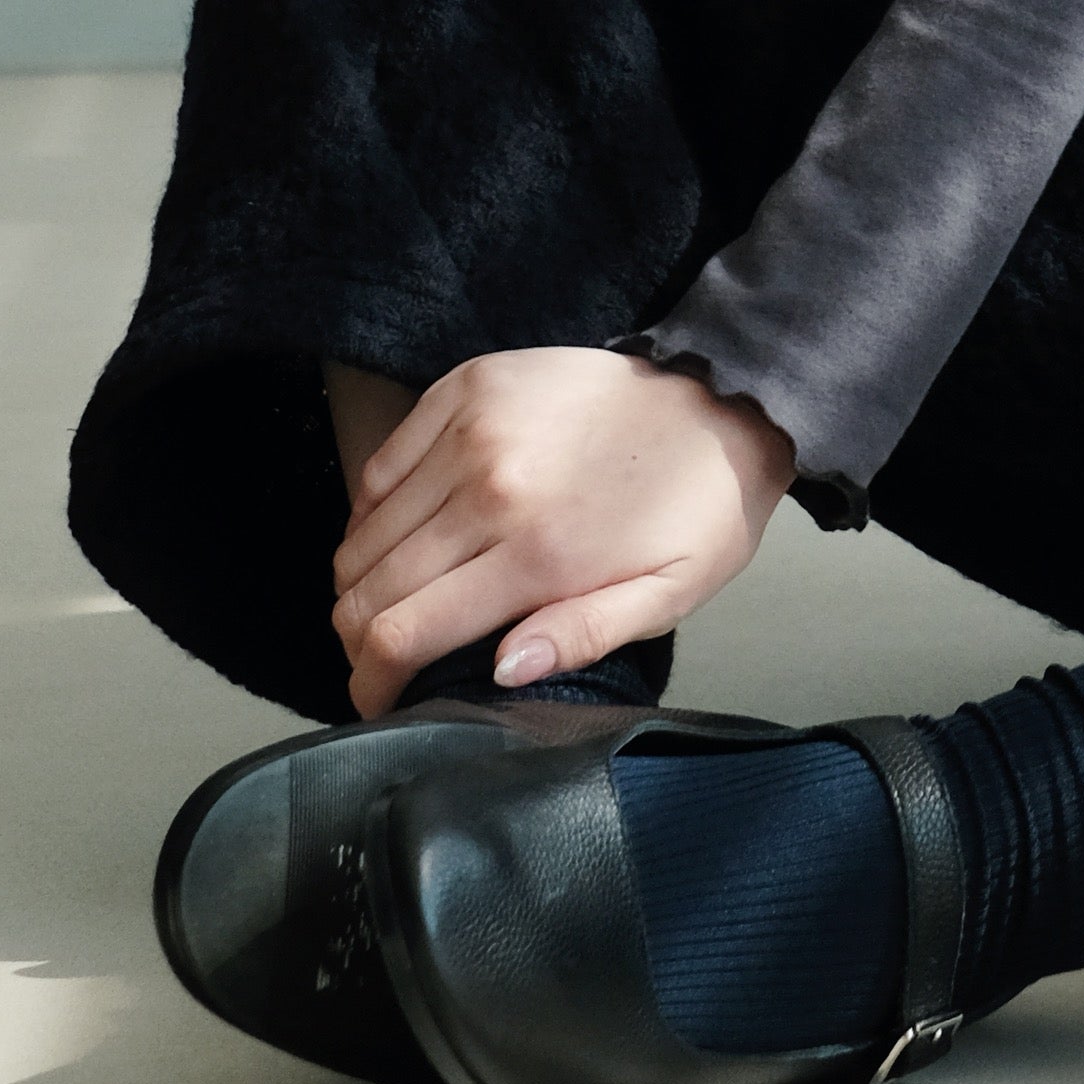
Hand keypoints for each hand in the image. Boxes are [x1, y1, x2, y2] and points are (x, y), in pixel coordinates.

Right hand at [332, 346, 792, 713]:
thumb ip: (581, 638)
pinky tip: (401, 534)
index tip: (378, 699)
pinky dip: (373, 511)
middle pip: (367, 587)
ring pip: (364, 530)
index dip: (371, 682)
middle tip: (383, 654)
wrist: (724, 396)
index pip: (400, 634)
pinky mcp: (468, 384)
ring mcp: (473, 428)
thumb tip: (502, 671)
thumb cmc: (695, 509)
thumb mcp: (666, 596)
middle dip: (359, 638)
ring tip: (394, 599)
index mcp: (537, 552)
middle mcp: (491, 486)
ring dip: (364, 578)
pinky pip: (381, 465)